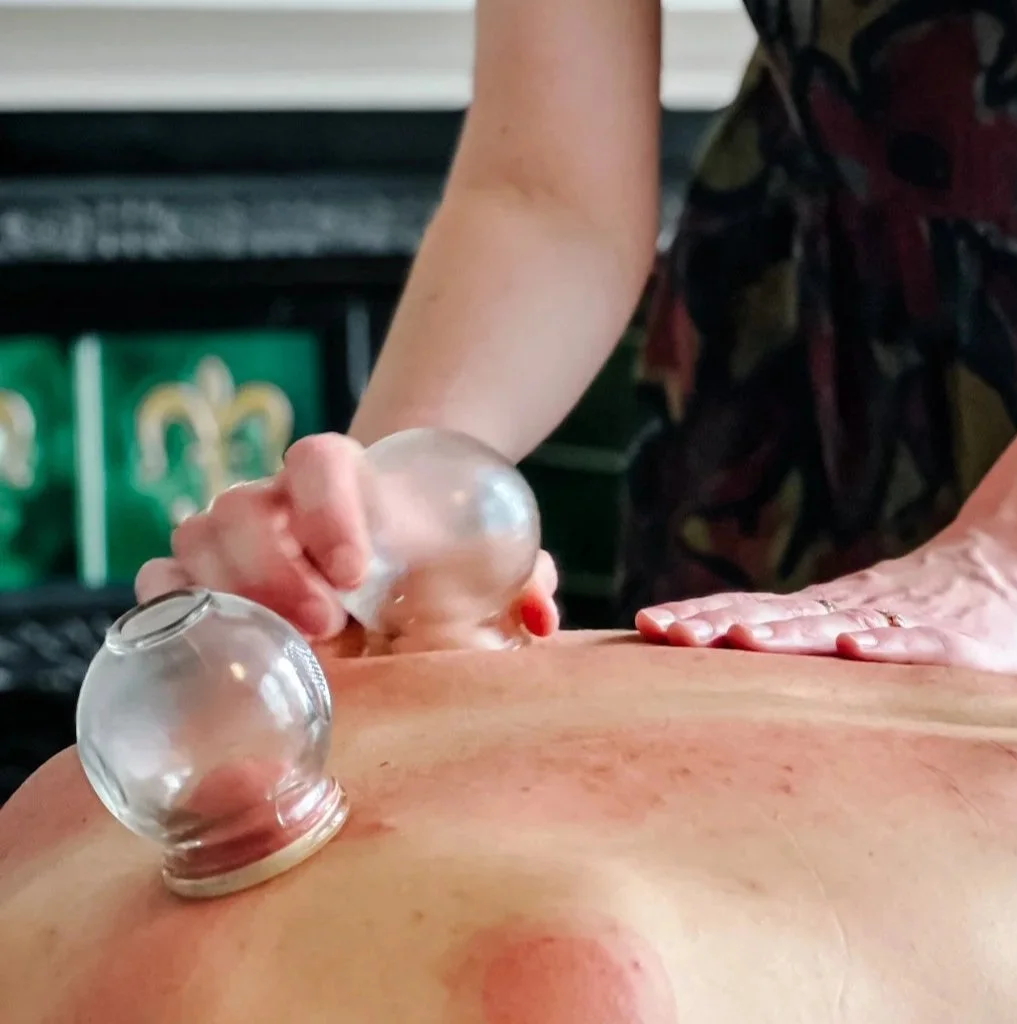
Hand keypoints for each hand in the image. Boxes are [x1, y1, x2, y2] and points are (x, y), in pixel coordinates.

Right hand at [134, 432, 560, 642]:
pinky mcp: (204, 584)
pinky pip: (162, 584)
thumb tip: (539, 615)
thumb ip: (522, 577)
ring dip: (229, 594)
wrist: (388, 550)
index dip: (324, 506)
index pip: (316, 459)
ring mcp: (231, 538)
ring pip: (195, 541)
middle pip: (243, 506)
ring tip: (283, 645)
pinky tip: (212, 652)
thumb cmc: (437, 555)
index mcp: (344, 477)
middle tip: (324, 624)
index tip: (356, 567)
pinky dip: (173, 613)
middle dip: (273, 568)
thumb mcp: (485, 561)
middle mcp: (276, 499)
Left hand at [634, 526, 1016, 673]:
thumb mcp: (859, 622)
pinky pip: (917, 644)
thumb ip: (806, 639)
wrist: (1016, 564)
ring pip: (835, 627)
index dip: (701, 617)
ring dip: (786, 635)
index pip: (751, 611)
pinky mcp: (957, 642)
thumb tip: (729, 660)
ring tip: (740, 641)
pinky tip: (853, 647)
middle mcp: (853, 610)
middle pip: (777, 618)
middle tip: (666, 633)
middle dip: (718, 626)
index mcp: (826, 610)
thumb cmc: (932, 604)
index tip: (645, 625)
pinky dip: (885, 645)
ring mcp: (902, 621)